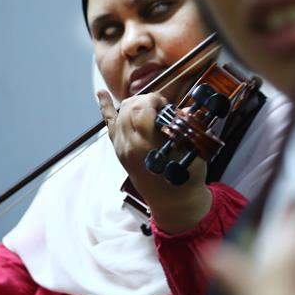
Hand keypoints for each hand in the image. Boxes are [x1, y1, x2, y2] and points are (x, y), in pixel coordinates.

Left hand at [98, 90, 211, 232]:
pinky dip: (105, 107)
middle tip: (161, 107)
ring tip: (149, 107)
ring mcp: (121, 147)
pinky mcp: (119, 150)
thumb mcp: (193, 153)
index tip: (166, 104)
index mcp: (147, 145)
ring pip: (120, 112)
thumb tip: (186, 110)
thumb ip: (188, 130)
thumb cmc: (186, 178)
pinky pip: (109, 125)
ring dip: (134, 103)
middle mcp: (129, 145)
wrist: (172, 202)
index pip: (141, 109)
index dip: (154, 99)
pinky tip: (101, 93)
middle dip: (146, 100)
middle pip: (129, 107)